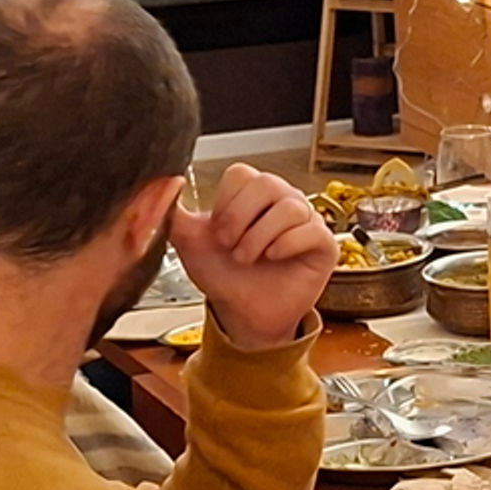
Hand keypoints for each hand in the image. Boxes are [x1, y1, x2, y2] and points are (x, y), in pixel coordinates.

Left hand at [174, 162, 339, 349]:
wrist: (244, 314)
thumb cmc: (225, 275)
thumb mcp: (191, 243)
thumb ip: (174, 212)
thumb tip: (166, 181)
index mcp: (252, 193)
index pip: (241, 175)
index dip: (225, 204)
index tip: (218, 233)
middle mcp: (282, 200)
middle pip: (266, 183)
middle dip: (240, 219)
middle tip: (230, 247)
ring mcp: (306, 220)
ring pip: (289, 207)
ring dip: (259, 238)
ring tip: (249, 259)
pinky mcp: (324, 244)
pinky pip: (311, 230)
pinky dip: (287, 245)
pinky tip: (274, 258)